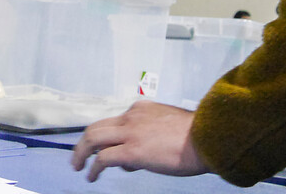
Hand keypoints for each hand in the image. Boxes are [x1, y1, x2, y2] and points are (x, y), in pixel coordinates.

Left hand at [71, 99, 207, 181]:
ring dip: (81, 152)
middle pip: (96, 126)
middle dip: (84, 142)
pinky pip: (103, 158)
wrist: (208, 138)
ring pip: (93, 138)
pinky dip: (93, 167)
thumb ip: (150, 135)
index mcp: (141, 108)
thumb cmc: (196, 137)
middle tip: (79, 155)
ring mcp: (130, 133)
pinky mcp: (131, 151)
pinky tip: (91, 176)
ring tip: (77, 166)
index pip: (116, 121)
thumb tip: (136, 158)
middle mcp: (132, 116)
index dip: (110, 137)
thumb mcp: (168, 126)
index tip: (113, 152)